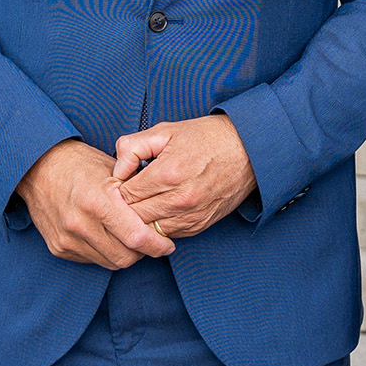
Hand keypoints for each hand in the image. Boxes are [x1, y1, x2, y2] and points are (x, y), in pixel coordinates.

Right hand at [17, 139, 175, 267]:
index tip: (168, 245)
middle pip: (125, 256)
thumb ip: (135, 195)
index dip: (157, 245)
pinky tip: (108, 237)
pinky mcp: (59, 248)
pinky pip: (92, 260)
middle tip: (151, 241)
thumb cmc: (80, 164)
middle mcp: (81, 223)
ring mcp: (67, 238)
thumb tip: (161, 214)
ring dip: (124, 253)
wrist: (38, 167)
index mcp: (98, 200)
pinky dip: (105, 252)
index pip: (136, 237)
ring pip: (110, 261)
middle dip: (143, 252)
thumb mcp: (112, 170)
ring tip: (130, 238)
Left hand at [113, 114, 257, 238]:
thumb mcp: (165, 130)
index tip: (119, 183)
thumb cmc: (207, 137)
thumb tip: (116, 170)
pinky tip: (158, 210)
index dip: (117, 189)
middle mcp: (180, 199)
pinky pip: (168, 235)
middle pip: (134, 217)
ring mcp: (191, 216)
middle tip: (124, 195)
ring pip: (149, 231)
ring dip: (141, 221)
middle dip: (124, 208)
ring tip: (139, 204)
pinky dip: (159, 226)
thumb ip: (132, 147)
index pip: (125, 196)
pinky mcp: (200, 225)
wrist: (249, 150)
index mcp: (168, 173)